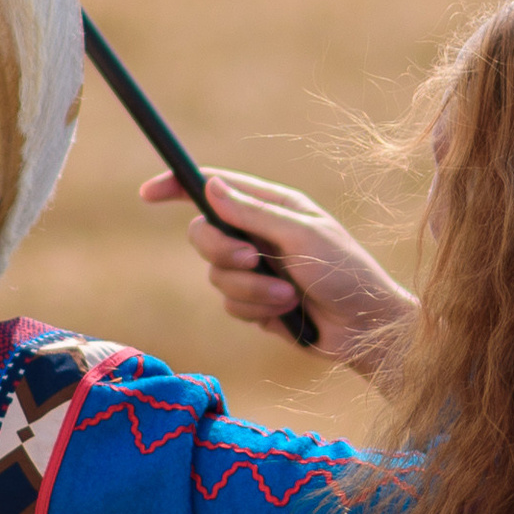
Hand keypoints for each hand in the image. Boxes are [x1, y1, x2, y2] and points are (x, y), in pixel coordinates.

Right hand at [141, 167, 417, 383]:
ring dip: (252, 289)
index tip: (148, 194)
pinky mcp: (256, 303)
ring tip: (290, 295)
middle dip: (224, 252)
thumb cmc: (345, 272)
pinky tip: (288, 312)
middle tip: (254, 260)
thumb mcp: (302, 236)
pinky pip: (231, 304)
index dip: (177, 186)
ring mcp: (256, 269)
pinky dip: (257, 310)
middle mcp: (259, 233)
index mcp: (272, 206)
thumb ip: (253, 213)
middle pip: (204, 234)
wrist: (365, 328)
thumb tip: (210, 187)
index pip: (214, 187)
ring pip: (216, 275)